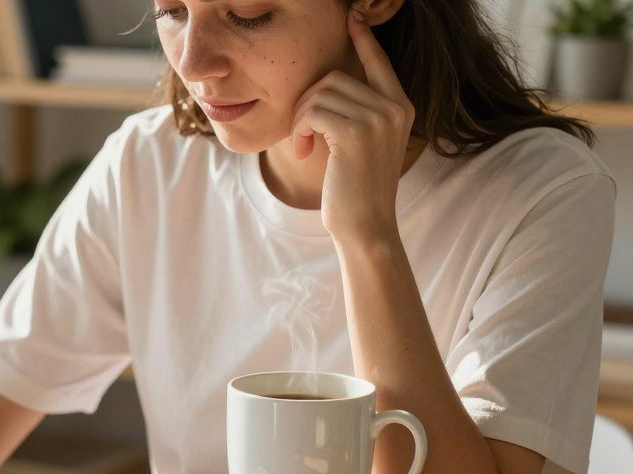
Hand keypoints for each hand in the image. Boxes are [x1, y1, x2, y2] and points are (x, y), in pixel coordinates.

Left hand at [291, 9, 415, 248]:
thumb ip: (356, 112)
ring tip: (303, 147)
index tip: (351, 18)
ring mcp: (378, 118)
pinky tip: (302, 152)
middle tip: (303, 135)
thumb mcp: (363, 145)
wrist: (366, 226)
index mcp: (401, 107)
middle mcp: (395, 107)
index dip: (363, 39)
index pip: (379, 62)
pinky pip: (311, 112)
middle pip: (334, 77)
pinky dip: (298, 130)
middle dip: (307, 103)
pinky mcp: (355, 132)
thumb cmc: (356, 189)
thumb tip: (325, 85)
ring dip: (300, 120)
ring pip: (319, 93)